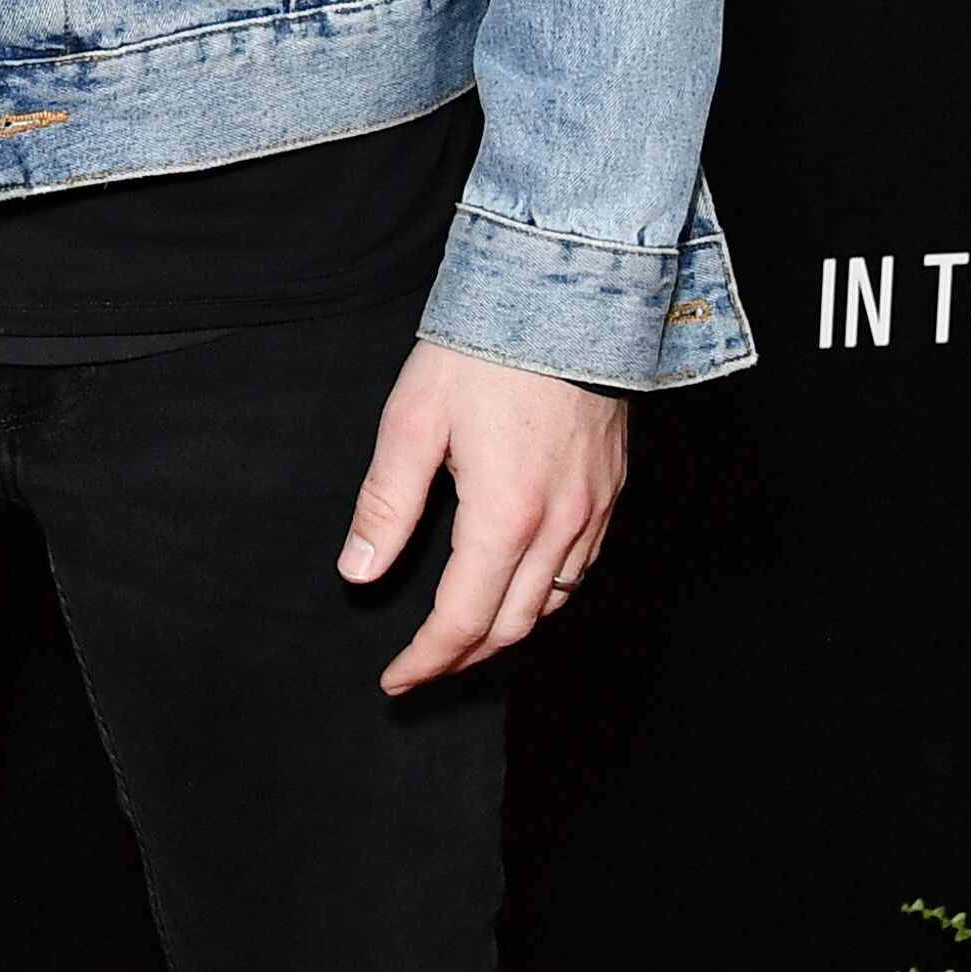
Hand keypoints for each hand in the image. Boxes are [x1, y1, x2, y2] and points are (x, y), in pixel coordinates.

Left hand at [339, 347, 626, 697]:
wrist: (568, 293)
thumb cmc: (485, 350)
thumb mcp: (413, 421)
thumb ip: (386, 503)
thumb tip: (358, 570)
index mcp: (505, 515)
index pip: (462, 619)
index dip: (427, 659)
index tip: (396, 678)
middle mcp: (560, 524)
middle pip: (513, 626)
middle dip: (464, 657)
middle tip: (423, 667)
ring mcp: (594, 509)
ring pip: (553, 603)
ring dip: (507, 631)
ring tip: (465, 639)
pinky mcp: (612, 489)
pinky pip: (583, 568)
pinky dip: (547, 595)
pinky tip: (521, 587)